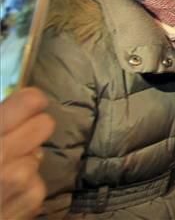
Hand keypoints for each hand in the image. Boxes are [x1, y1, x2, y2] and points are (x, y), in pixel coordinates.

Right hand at [0, 87, 54, 219]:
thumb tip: (9, 110)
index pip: (31, 101)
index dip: (30, 102)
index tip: (25, 106)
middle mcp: (3, 154)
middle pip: (45, 124)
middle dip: (31, 129)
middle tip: (11, 140)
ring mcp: (21, 179)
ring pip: (38, 154)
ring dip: (23, 161)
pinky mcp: (31, 199)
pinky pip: (37, 181)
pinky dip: (24, 187)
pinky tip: (2, 194)